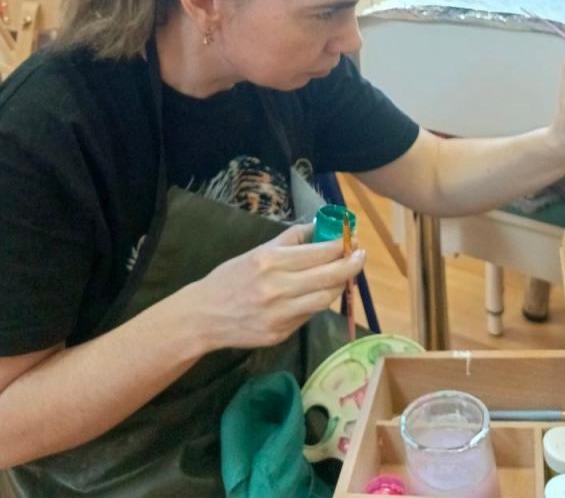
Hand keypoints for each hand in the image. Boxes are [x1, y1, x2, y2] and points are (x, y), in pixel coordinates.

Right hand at [189, 223, 365, 350]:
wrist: (203, 316)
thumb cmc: (231, 277)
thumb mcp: (257, 251)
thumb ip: (290, 240)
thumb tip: (320, 230)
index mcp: (271, 261)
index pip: (320, 253)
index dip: (341, 246)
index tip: (353, 240)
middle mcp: (278, 288)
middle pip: (329, 276)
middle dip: (351, 265)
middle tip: (361, 256)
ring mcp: (280, 314)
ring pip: (325, 299)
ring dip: (339, 285)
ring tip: (343, 274)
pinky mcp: (280, 334)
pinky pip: (309, 315)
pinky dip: (318, 303)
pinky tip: (319, 293)